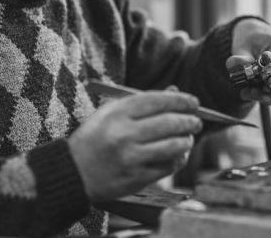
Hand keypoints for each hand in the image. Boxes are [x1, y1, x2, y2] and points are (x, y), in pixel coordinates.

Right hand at [68, 88, 202, 201]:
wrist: (73, 171)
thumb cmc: (95, 138)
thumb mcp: (110, 113)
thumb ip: (142, 103)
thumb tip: (175, 92)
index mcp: (117, 113)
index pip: (158, 101)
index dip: (181, 100)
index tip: (193, 102)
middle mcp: (124, 134)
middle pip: (169, 123)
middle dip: (189, 121)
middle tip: (196, 121)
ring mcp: (131, 157)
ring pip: (173, 146)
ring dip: (186, 141)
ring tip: (188, 138)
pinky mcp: (136, 178)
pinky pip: (167, 166)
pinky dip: (178, 159)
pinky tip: (178, 155)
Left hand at [227, 18, 270, 104]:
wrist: (256, 31)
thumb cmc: (249, 39)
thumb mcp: (241, 47)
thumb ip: (239, 58)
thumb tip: (232, 65)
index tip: (262, 91)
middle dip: (270, 94)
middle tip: (248, 94)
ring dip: (270, 94)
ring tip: (249, 90)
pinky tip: (257, 86)